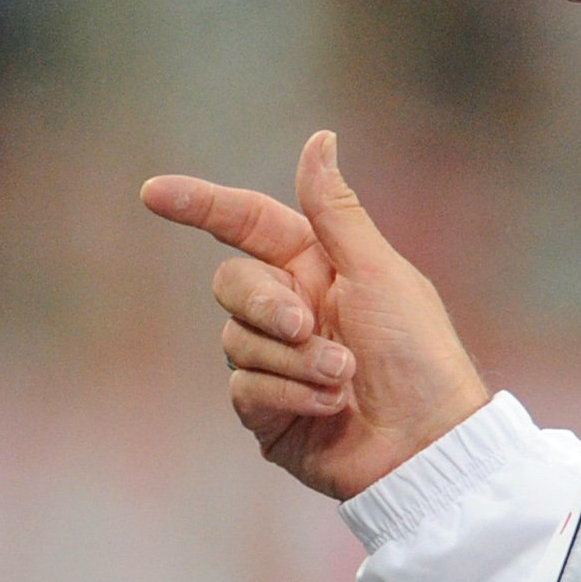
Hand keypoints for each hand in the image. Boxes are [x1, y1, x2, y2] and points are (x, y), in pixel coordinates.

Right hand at [141, 130, 489, 500]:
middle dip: (264, 304)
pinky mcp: (268, 412)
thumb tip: (320, 139)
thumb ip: (335, 211)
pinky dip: (289, 396)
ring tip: (343, 377)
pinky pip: (245, 390)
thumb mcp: (377, 272)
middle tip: (306, 325)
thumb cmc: (418, 353)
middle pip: (231, 284)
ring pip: (236, 342)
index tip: (153, 192)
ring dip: (294, 361)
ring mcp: (275, 363)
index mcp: (315, 267)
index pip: (245, 223)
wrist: (427, 442)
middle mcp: (290, 310)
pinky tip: (330, 407)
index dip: (200, 205)